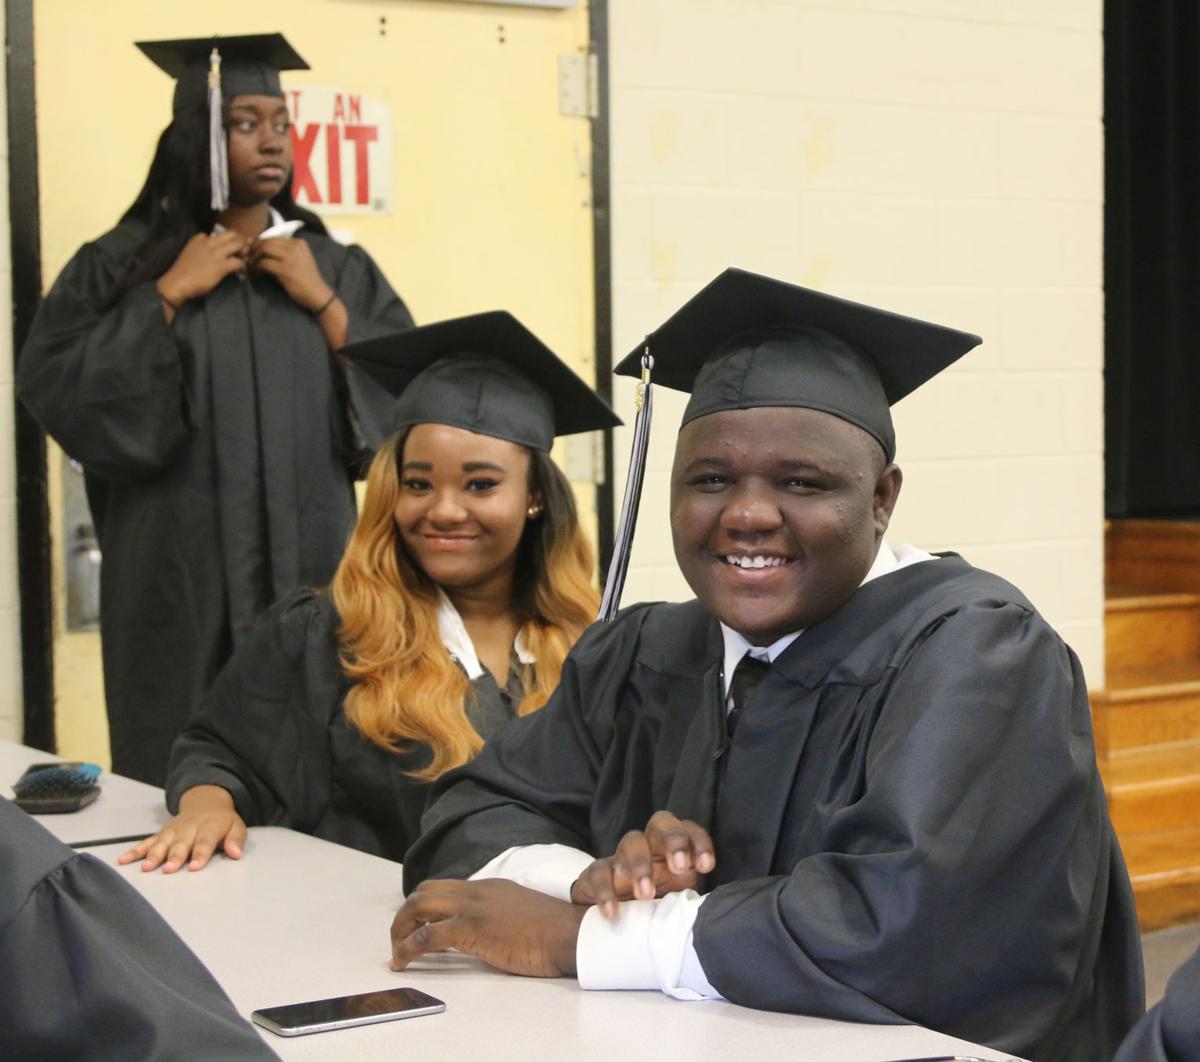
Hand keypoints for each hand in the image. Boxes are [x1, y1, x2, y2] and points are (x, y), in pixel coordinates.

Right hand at [117, 784, 245, 872]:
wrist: (206, 802)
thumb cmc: (221, 821)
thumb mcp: (236, 826)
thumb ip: (236, 839)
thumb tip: (236, 853)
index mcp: (209, 826)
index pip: (204, 841)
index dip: (199, 854)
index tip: (194, 867)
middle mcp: (188, 828)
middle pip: (181, 844)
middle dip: (174, 856)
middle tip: (168, 869)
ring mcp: (172, 831)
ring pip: (161, 843)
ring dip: (153, 855)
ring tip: (145, 868)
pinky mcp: (161, 833)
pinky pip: (146, 842)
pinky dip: (135, 851)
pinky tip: (123, 860)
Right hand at [157, 231, 249, 305]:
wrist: (176, 283)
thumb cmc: (182, 272)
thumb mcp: (191, 253)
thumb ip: (202, 249)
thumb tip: (212, 254)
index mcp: (199, 238)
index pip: (218, 233)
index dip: (227, 241)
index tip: (229, 249)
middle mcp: (208, 243)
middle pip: (231, 234)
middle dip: (239, 241)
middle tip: (242, 251)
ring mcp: (215, 254)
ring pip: (238, 244)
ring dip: (243, 251)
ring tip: (244, 259)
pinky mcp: (220, 266)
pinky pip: (238, 262)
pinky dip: (243, 266)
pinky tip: (241, 271)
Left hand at [251, 236, 334, 312]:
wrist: (318, 294)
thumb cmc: (307, 279)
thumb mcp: (300, 259)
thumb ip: (285, 251)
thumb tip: (262, 245)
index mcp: (299, 242)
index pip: (273, 237)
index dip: (260, 242)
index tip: (253, 250)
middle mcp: (294, 246)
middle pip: (266, 241)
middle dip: (254, 248)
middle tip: (248, 257)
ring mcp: (290, 257)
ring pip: (263, 249)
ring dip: (254, 256)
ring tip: (252, 265)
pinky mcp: (284, 270)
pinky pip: (263, 263)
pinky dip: (257, 267)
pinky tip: (257, 273)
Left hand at [390, 879, 586, 977]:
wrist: (567, 933)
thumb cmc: (552, 931)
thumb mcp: (519, 913)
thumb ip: (497, 915)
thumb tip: (483, 932)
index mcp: (488, 886)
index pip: (444, 888)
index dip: (425, 907)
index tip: (417, 926)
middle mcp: (475, 891)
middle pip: (424, 891)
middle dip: (405, 915)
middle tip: (400, 939)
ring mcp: (471, 907)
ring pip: (419, 905)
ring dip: (400, 929)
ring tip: (397, 953)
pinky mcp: (470, 928)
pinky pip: (426, 936)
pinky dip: (407, 949)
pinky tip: (402, 963)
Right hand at [569, 810, 714, 918]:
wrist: (612, 920)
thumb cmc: (651, 905)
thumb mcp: (673, 898)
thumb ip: (687, 892)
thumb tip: (702, 891)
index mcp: (672, 849)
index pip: (688, 830)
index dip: (699, 843)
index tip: (706, 866)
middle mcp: (648, 845)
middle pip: (660, 823)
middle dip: (672, 839)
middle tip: (678, 867)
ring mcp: (621, 857)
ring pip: (631, 843)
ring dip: (640, 866)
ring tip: (645, 895)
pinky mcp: (596, 872)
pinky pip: (599, 872)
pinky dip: (606, 891)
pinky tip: (612, 912)